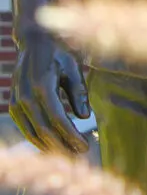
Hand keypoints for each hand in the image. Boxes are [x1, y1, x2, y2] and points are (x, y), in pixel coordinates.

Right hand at [10, 32, 89, 153]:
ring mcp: (16, 100)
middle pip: (45, 130)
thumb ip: (79, 92)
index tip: (85, 146)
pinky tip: (52, 144)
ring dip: (50, 146)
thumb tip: (86, 117)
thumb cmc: (59, 51)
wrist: (34, 39)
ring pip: (33, 132)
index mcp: (43, 84)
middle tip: (80, 155)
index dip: (71, 136)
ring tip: (68, 154)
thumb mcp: (74, 66)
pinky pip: (25, 127)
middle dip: (63, 146)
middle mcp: (26, 95)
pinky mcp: (13, 104)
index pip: (58, 119)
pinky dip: (38, 139)